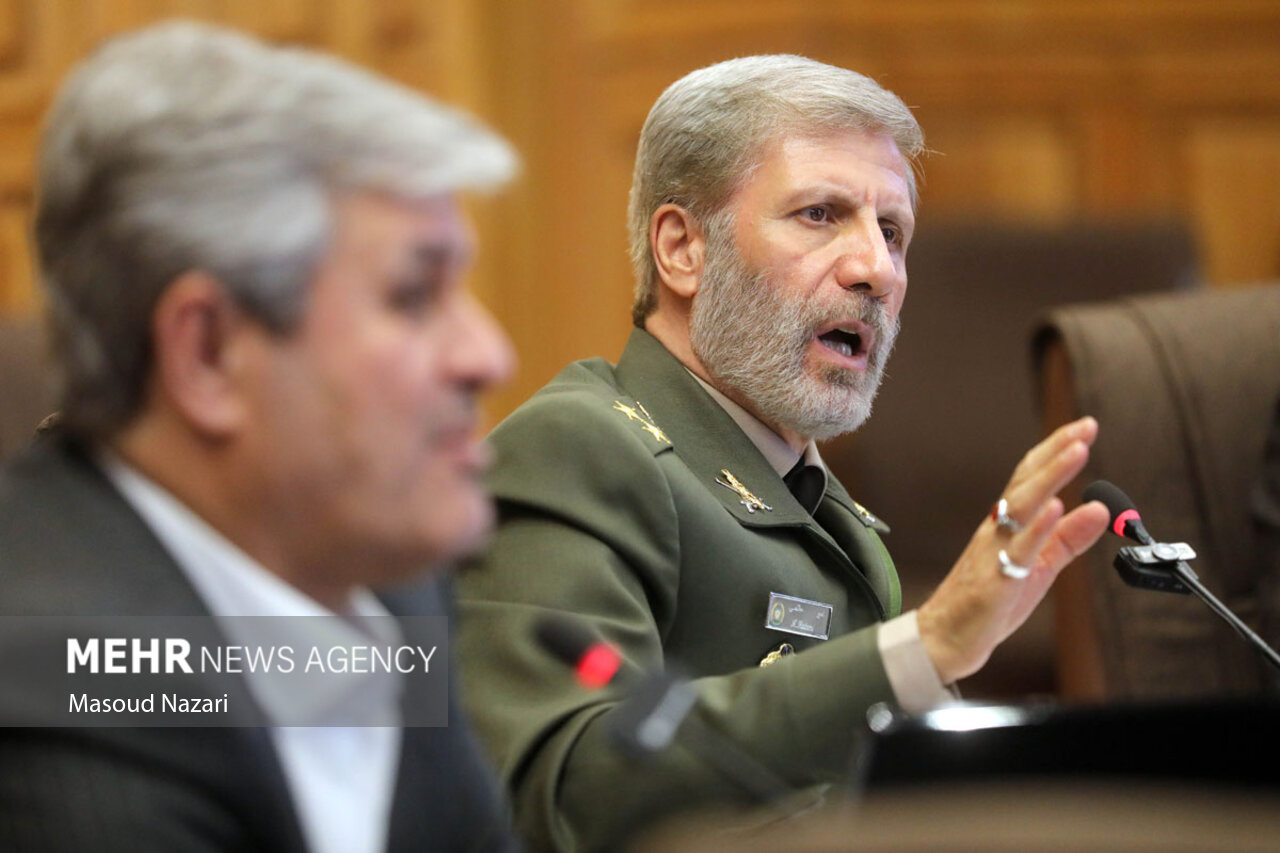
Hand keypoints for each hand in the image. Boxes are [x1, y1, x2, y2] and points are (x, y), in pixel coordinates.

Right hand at [916, 416, 1109, 683]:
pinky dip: (1037, 527)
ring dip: (1050, 477)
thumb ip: (1069, 537)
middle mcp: (998, 529)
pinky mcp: (995, 579)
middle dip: (1056, 453)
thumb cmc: (991, 601)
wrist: (947, 638)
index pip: (1033, 477)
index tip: (1085, 428)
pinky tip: (1055, 508)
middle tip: (1084, 429)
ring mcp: (994, 551)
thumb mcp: (1041, 566)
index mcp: (1008, 524)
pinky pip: (1017, 549)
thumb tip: (1100, 508)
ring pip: (1022, 506)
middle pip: (1027, 482)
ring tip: (1076, 453)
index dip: (1057, 451)